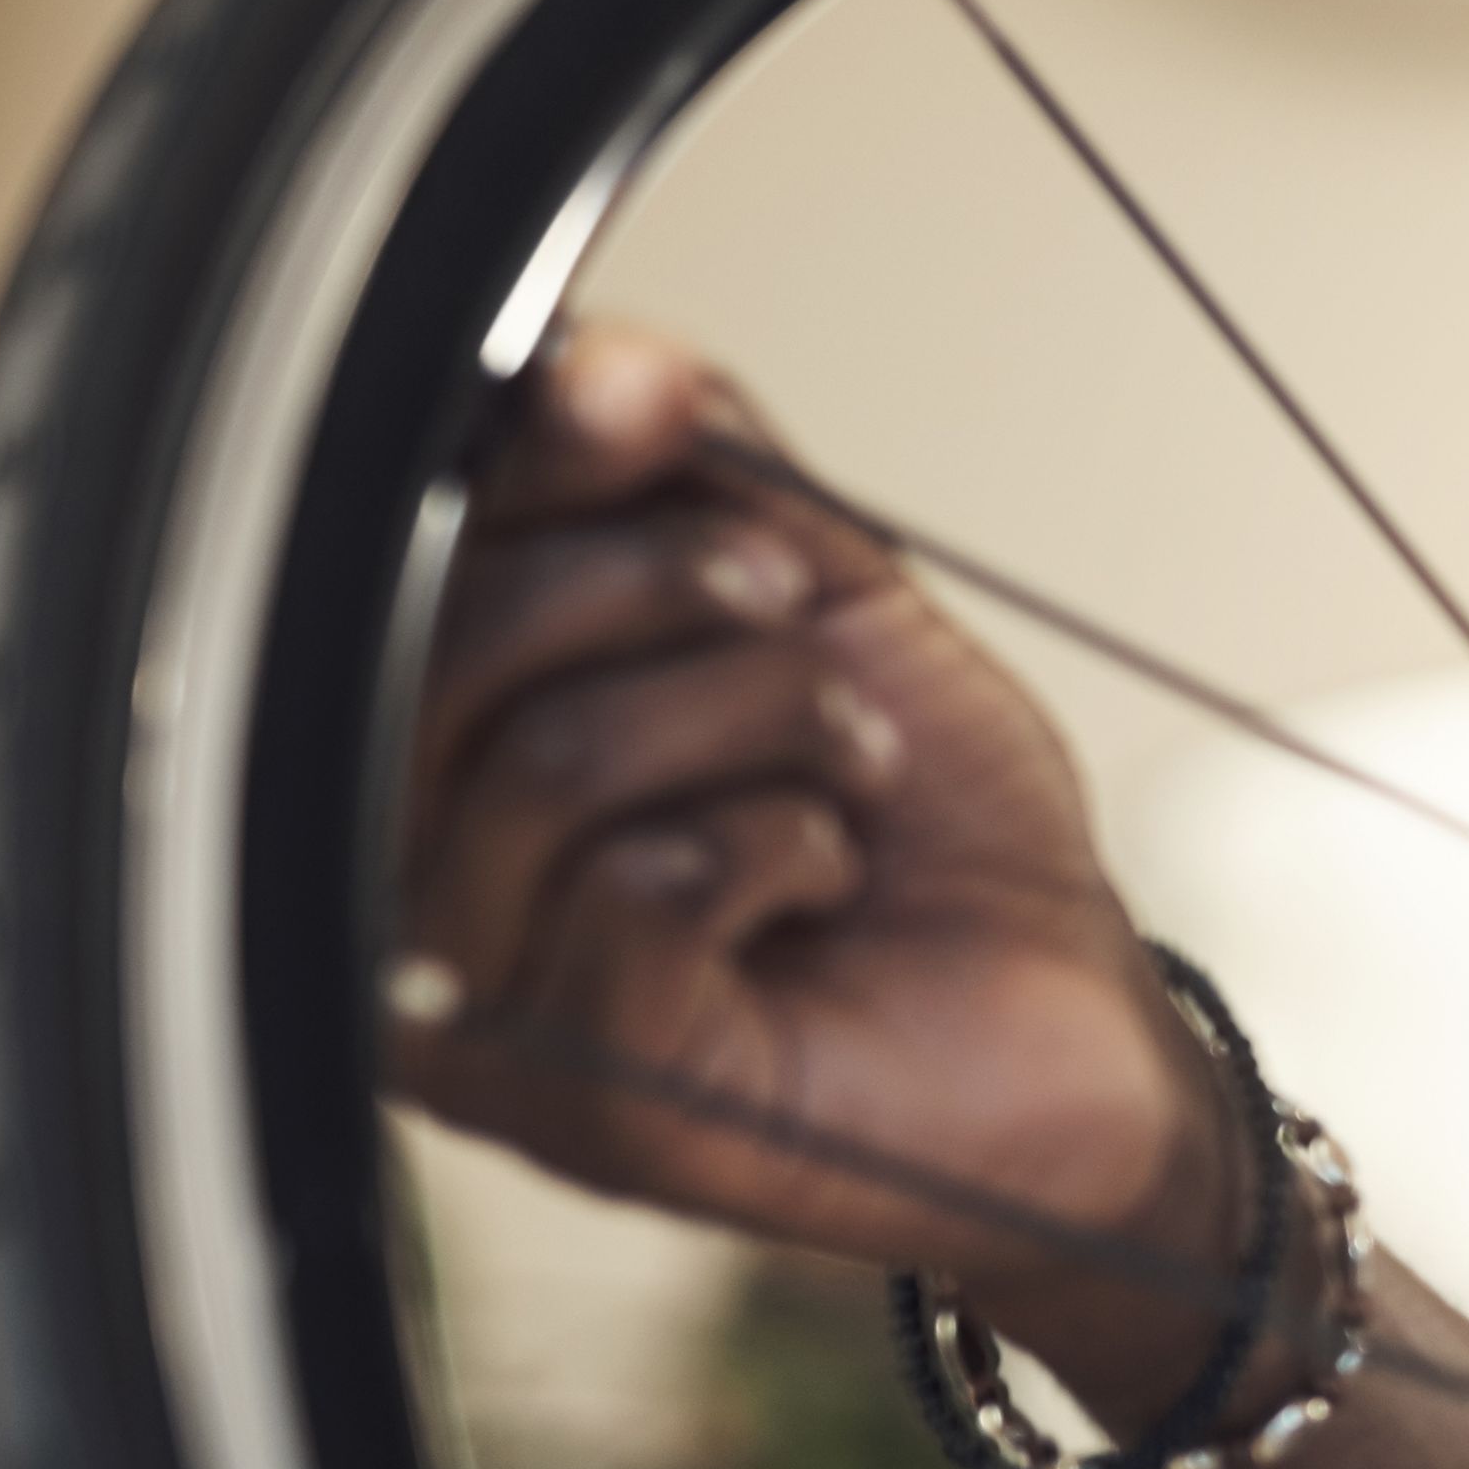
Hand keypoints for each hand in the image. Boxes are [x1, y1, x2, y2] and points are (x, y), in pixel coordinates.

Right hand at [390, 324, 1227, 1386]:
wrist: (1080, 1013)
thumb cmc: (931, 830)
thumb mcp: (817, 590)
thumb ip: (689, 468)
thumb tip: (590, 362)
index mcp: (439, 740)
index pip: (388, 558)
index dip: (523, 451)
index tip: (660, 412)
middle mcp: (412, 879)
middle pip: (441, 644)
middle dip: (666, 588)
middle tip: (801, 628)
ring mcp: (479, 1009)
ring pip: (545, 761)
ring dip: (758, 719)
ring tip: (850, 772)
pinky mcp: (578, 1106)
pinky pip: (632, 893)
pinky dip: (779, 843)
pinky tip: (827, 885)